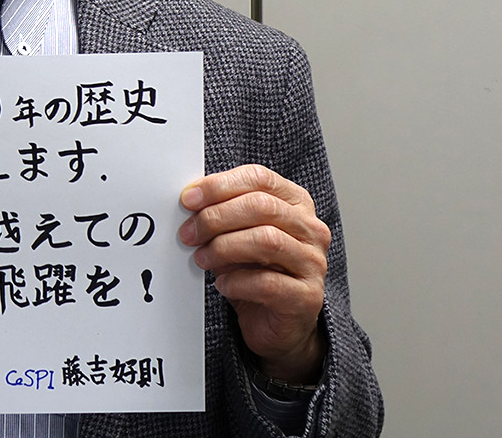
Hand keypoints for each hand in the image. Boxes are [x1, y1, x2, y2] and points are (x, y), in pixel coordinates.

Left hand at [179, 163, 329, 382]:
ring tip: (201, 258)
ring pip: (266, 240)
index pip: (259, 178)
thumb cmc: (254, 272)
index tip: (188, 199)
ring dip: (223, 247)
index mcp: (295, 203)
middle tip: (188, 233)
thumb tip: (189, 201)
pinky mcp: (307, 297)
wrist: (274, 323)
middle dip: (216, 217)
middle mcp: (311, 229)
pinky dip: (236, 282)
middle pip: (261, 206)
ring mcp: (313, 263)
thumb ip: (221, 213)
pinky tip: (222, 285)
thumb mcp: (236, 235)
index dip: (220, 185)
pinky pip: (267, 283)